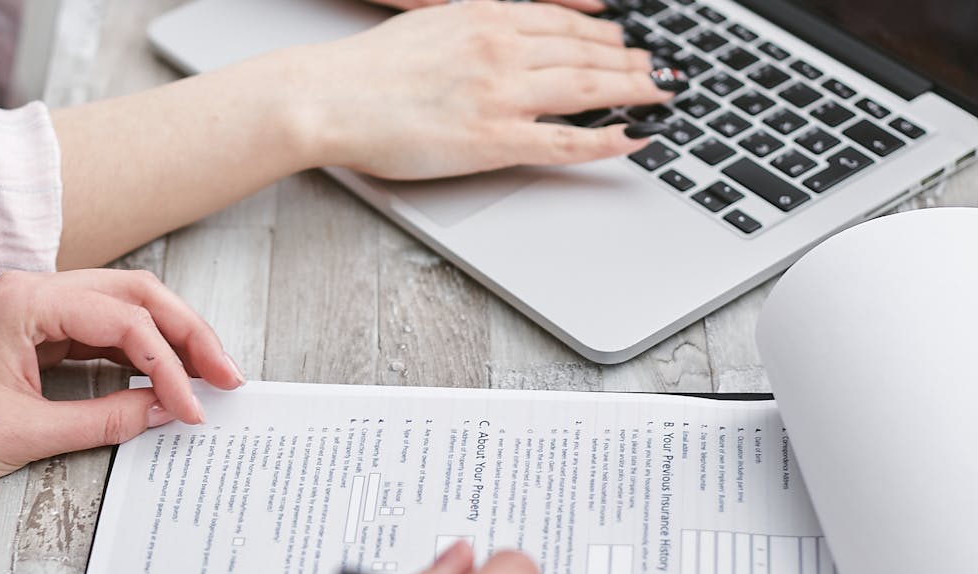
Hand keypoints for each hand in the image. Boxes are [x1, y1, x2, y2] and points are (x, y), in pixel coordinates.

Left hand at [0, 270, 245, 494]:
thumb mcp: (25, 433)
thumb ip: (105, 418)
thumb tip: (166, 410)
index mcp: (26, 301)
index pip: (124, 320)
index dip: (169, 364)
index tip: (192, 405)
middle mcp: (36, 290)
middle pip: (136, 294)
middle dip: (187, 332)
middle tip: (226, 372)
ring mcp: (40, 306)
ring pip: (127, 305)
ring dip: (171, 338)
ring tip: (208, 373)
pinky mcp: (42, 329)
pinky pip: (106, 330)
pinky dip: (142, 351)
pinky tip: (166, 374)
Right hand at [288, 1, 669, 178]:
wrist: (329, 96)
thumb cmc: (366, 70)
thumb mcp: (430, 25)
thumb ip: (474, 29)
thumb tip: (506, 36)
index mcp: (485, 17)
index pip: (564, 22)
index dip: (605, 33)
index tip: (626, 40)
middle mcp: (502, 48)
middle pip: (587, 53)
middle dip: (631, 62)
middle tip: (659, 71)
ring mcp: (501, 93)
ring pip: (588, 88)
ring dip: (632, 92)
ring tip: (659, 97)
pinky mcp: (493, 138)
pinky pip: (566, 140)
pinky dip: (607, 139)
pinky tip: (632, 137)